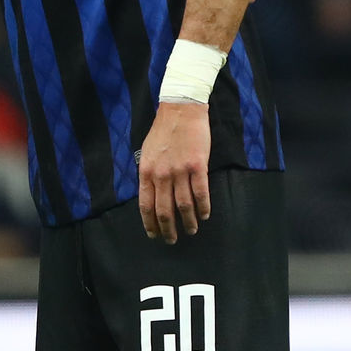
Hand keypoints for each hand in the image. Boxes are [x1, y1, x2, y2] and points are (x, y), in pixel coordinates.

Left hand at [137, 102, 210, 243]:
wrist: (181, 110)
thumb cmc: (163, 131)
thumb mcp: (147, 152)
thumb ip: (148, 173)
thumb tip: (151, 194)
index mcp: (146, 171)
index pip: (146, 205)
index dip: (150, 223)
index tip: (154, 235)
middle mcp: (162, 174)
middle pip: (164, 210)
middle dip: (168, 229)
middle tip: (172, 240)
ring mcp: (180, 171)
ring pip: (184, 205)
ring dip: (189, 222)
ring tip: (192, 230)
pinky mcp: (198, 166)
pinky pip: (201, 193)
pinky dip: (204, 207)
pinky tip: (205, 215)